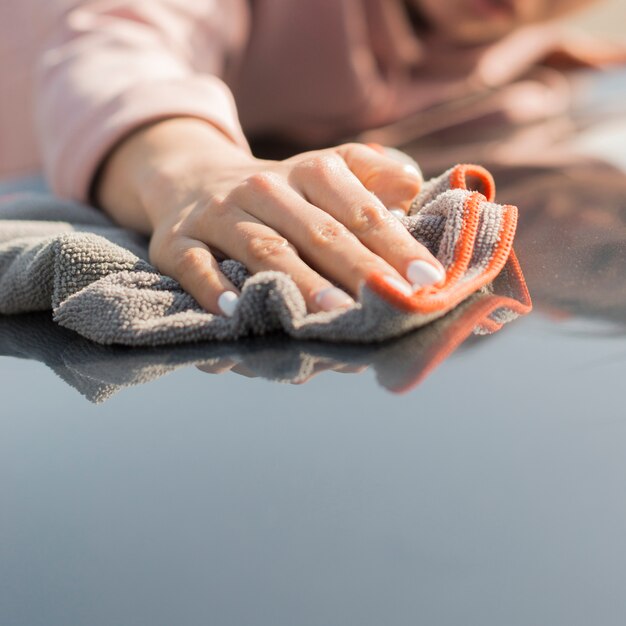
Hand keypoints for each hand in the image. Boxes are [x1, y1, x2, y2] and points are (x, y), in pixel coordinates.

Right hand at [96, 119, 445, 315]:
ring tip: (331, 315)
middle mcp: (265, 188)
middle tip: (390, 302)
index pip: (360, 210)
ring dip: (300, 282)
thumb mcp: (324, 171)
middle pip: (318, 232)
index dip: (396, 244)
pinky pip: (195, 266)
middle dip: (358, 268)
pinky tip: (233, 311)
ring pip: (264, 249)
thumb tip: (414, 185)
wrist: (192, 179)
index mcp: (311, 172)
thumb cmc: (279, 193)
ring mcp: (219, 215)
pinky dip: (212, 288)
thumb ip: (372, 176)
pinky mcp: (176, 242)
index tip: (428, 280)